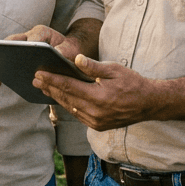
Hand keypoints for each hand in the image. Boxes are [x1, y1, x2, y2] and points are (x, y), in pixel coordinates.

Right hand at [0, 25, 83, 89]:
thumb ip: (64, 51)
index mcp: (42, 32)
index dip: (27, 46)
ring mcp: (22, 46)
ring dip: (0, 65)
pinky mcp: (20, 55)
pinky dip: (5, 71)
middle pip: (12, 42)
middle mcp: (29, 36)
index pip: (33, 37)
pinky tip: (0, 83)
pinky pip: (10, 61)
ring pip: (7, 52)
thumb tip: (55, 55)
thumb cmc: (69, 49)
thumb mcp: (70, 50)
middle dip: (4, 53)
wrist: (68, 50)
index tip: (20, 55)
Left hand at [35, 56, 156, 131]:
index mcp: (99, 97)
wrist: (149, 104)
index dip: (52, 80)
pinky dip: (68, 105)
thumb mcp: (115, 70)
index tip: (39, 74)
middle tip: (35, 79)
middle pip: (66, 98)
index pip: (69, 87)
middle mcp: (95, 112)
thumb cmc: (133, 83)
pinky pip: (77, 115)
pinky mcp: (97, 126)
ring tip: (43, 88)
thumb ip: (93, 66)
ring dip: (56, 97)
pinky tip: (60, 98)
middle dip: (49, 88)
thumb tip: (75, 59)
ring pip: (70, 107)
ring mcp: (96, 122)